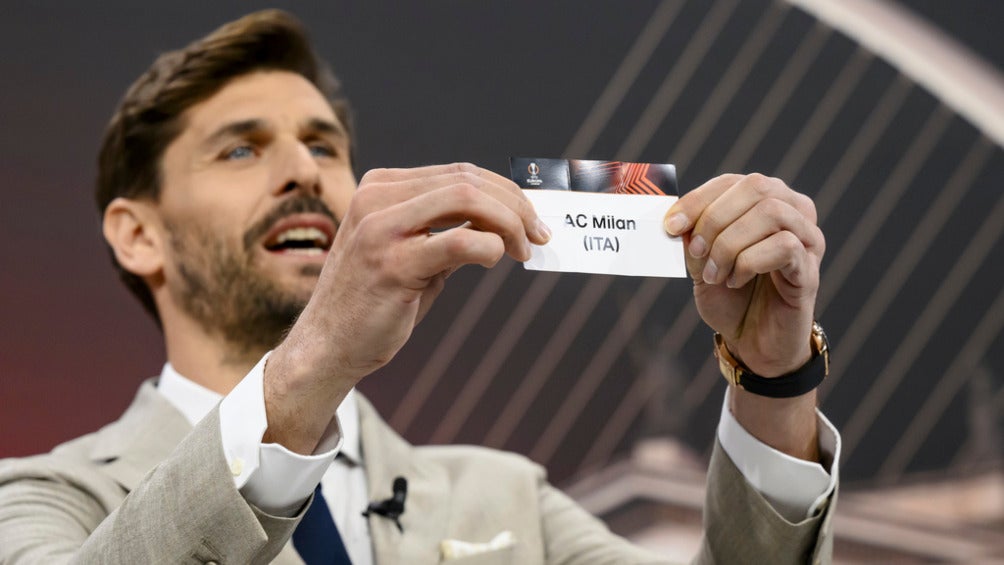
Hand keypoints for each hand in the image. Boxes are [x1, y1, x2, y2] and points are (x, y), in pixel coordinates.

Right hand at [265, 163, 549, 452]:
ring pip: (467, 199)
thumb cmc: (375, 302)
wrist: (328, 347)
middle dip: (515, 205)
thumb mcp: (413, 254)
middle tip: (539, 234)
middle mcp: (376, 198)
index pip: (458, 174)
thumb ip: (448, 230)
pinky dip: (490, 247)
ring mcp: (380, 228)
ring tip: (525, 249)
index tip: (531, 218)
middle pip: (468, 181)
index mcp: (380, 188)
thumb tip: (504, 221)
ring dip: (509, 222)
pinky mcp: (391, 263)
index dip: (504, 192)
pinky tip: (494, 261)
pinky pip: (461, 242)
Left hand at [664, 173, 824, 376]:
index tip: (671, 226)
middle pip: (757, 188)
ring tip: (715, 274)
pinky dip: (749, 262)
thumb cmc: (730, 297)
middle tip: (696, 252)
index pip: (732, 182)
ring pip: (771, 213)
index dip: (698, 199)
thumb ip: (693, 237)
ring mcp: (808, 239)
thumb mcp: (701, 263)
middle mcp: (794, 213)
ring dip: (731, 243)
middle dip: (715, 219)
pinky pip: (785, 246)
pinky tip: (736, 281)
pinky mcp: (811, 270)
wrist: (752, 343)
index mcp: (765, 203)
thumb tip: (677, 219)